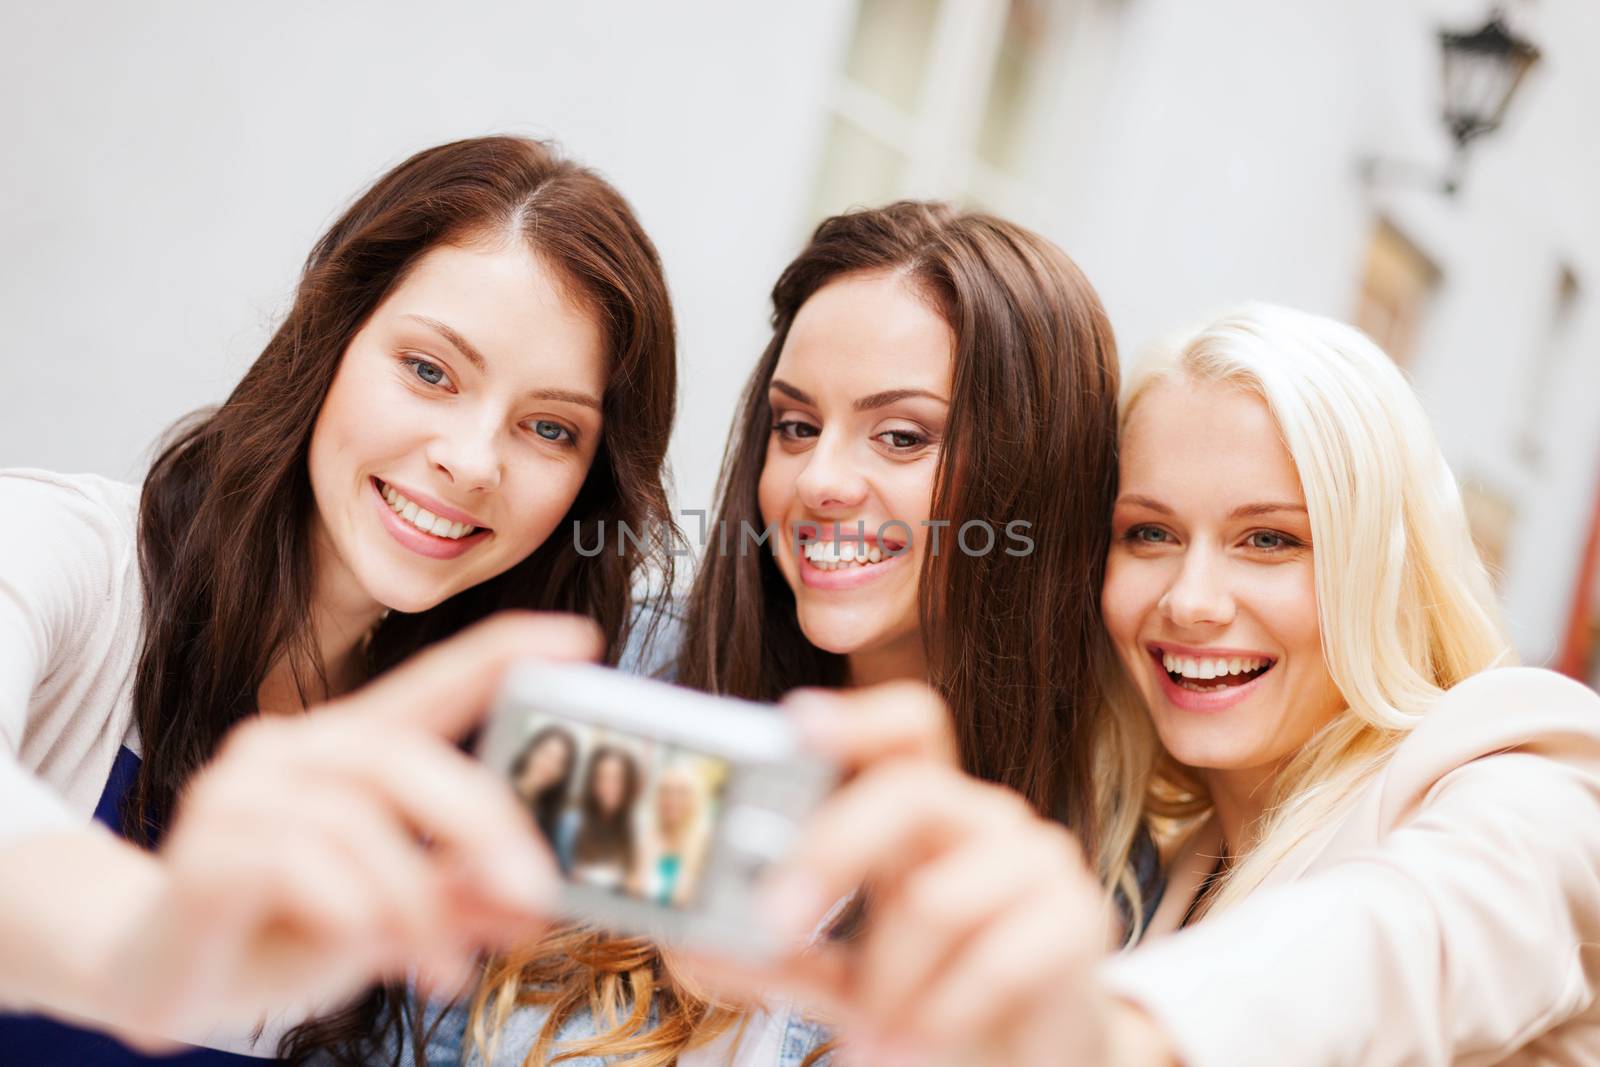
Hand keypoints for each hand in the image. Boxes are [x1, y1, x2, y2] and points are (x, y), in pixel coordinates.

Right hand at [101, 611, 600, 1045]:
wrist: (154, 979)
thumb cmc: (280, 930)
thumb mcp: (390, 917)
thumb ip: (456, 897)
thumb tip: (531, 901)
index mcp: (345, 748)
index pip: (431, 685)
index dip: (500, 654)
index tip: (579, 635)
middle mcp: (289, 749)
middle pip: (404, 756)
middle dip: (482, 826)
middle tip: (534, 895)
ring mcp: (240, 793)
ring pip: (359, 822)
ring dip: (418, 903)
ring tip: (446, 969)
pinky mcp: (204, 847)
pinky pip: (301, 866)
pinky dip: (356, 913)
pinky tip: (372, 953)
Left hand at [746, 682, 1150, 1066]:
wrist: (1031, 1064)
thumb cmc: (933, 998)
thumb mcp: (843, 977)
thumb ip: (775, 955)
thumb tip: (686, 943)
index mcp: (921, 812)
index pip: (901, 728)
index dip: (855, 715)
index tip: (795, 723)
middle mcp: (979, 818)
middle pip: (910, 789)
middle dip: (833, 849)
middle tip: (775, 918)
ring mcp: (1036, 861)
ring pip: (939, 897)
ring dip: (889, 982)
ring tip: (872, 1035)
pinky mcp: (1079, 921)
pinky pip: (997, 959)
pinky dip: (940, 1017)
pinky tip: (914, 1048)